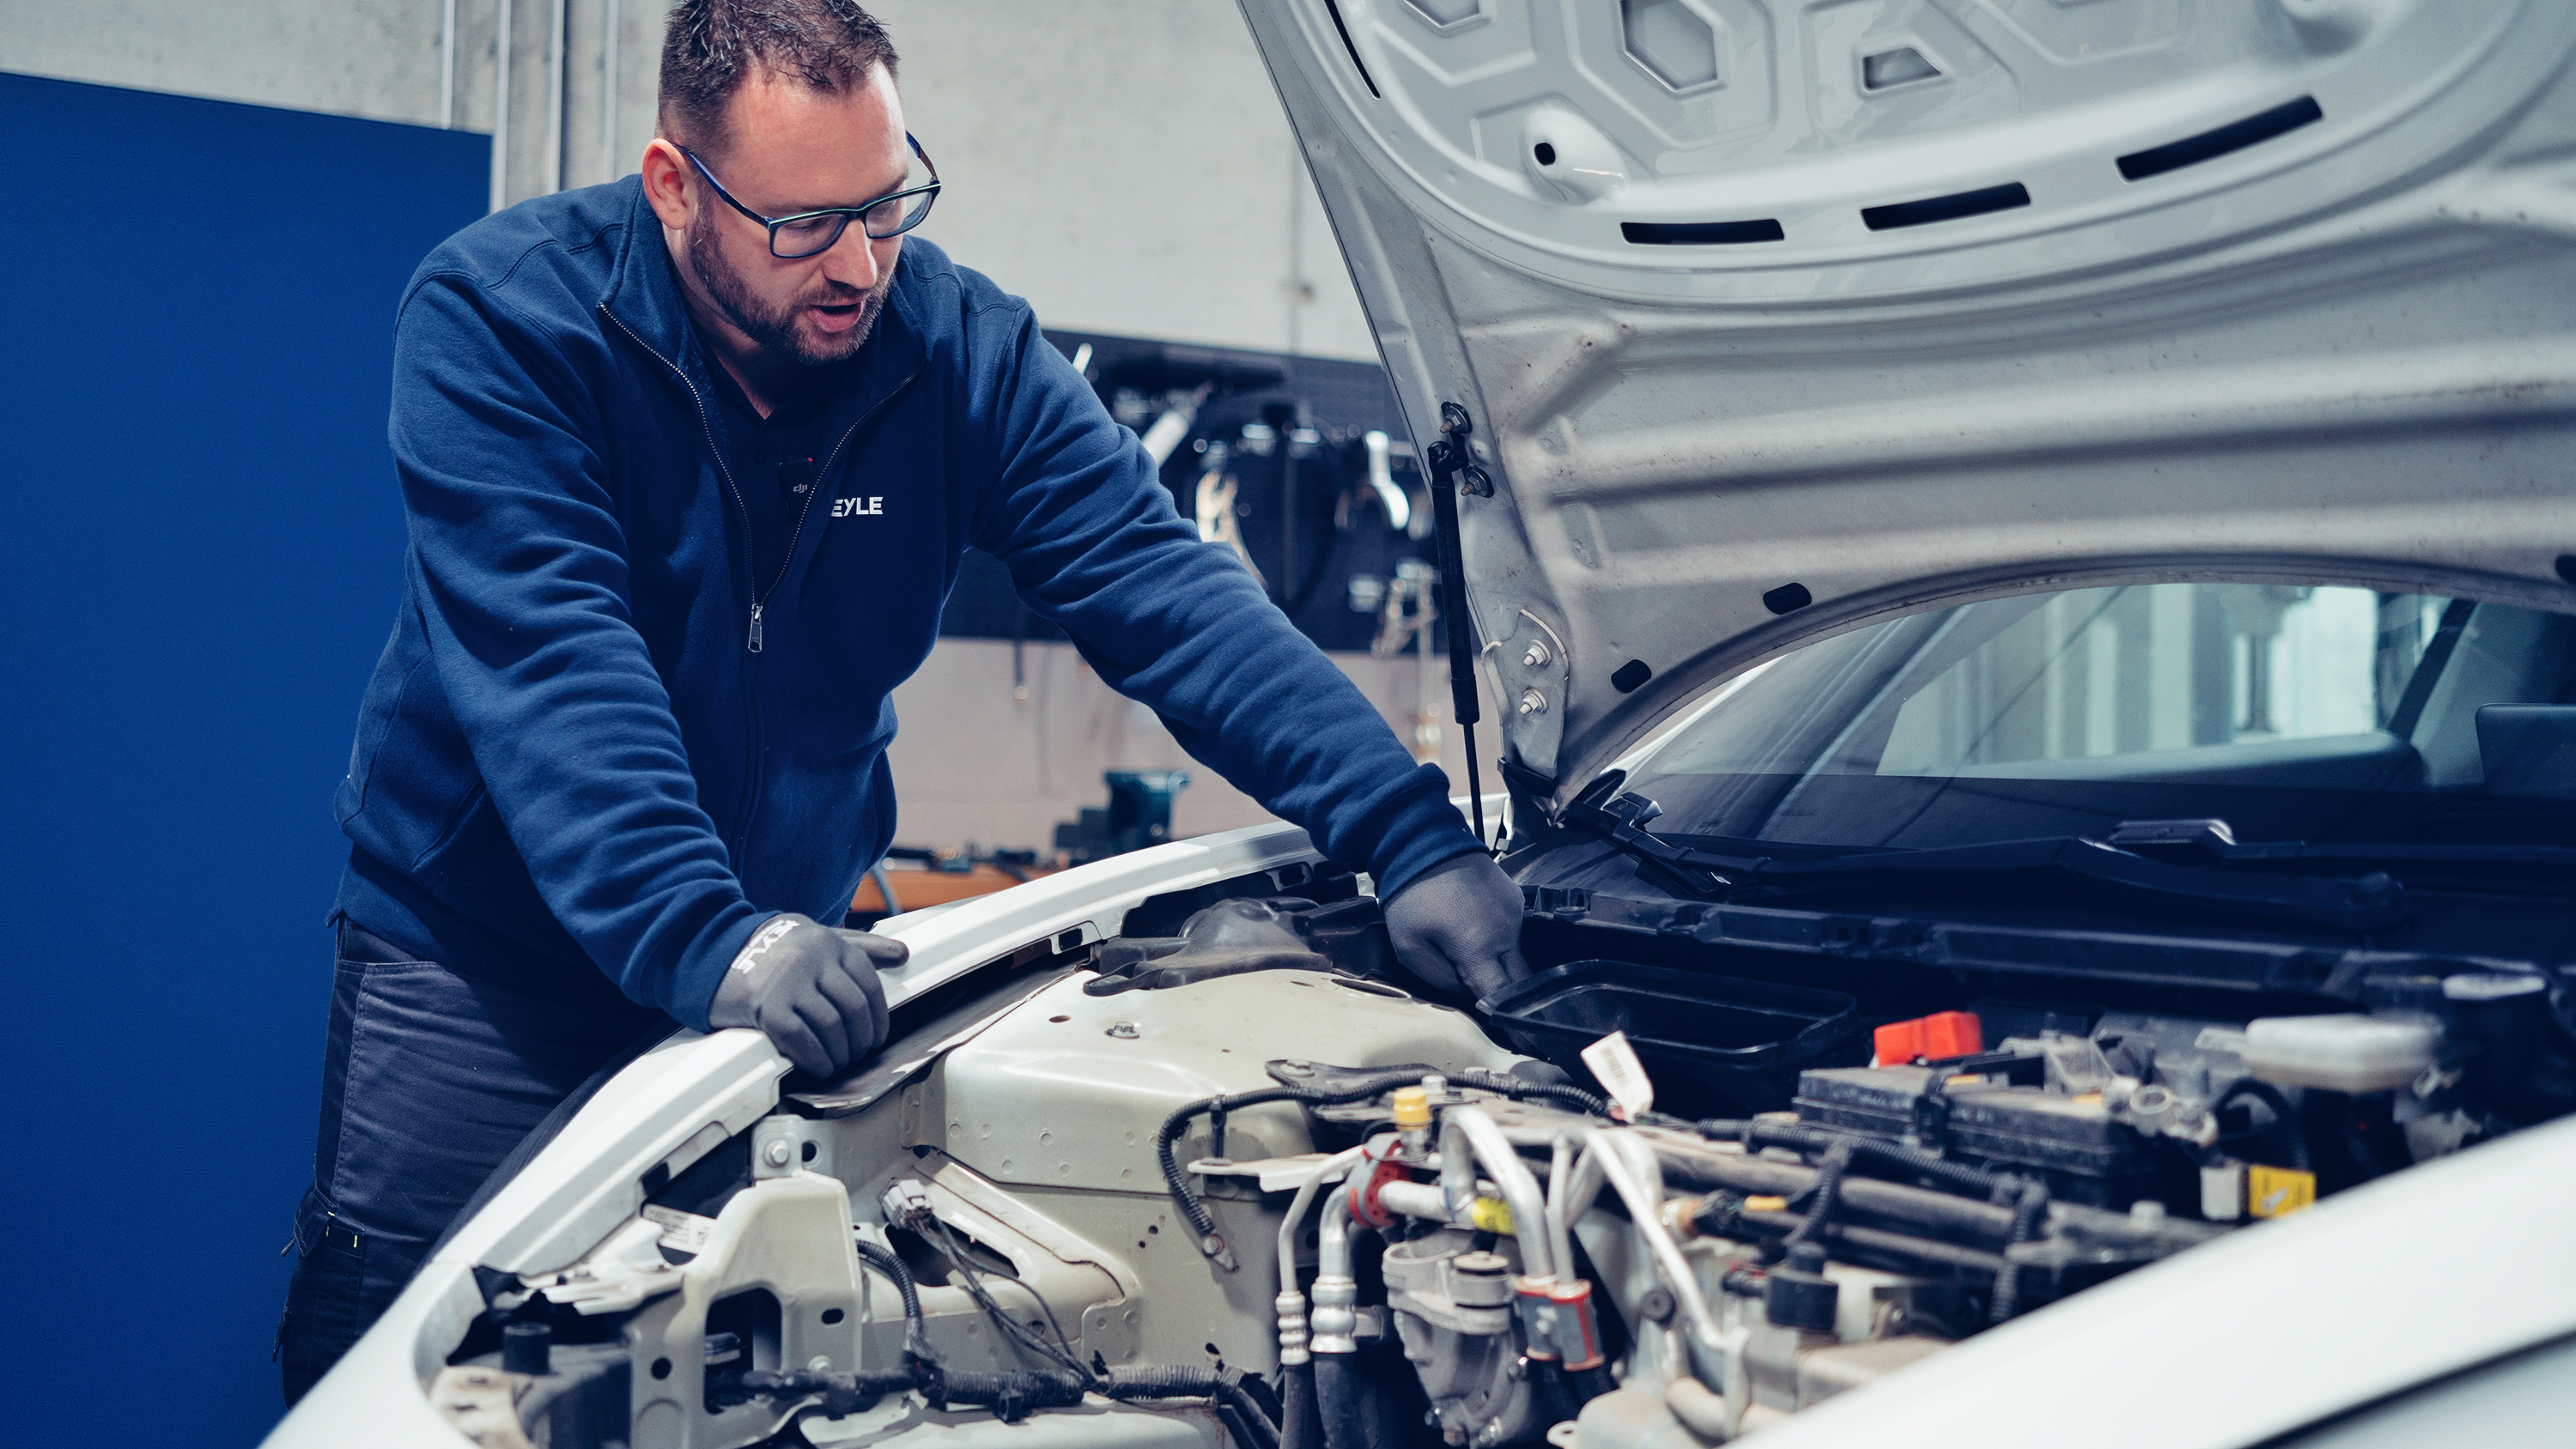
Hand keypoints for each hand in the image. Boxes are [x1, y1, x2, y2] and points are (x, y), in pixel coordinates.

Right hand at [707, 913, 903, 1076]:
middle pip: (853, 1009)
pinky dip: (815, 1059)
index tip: (876, 1036)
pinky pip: (800, 1039)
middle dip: (860, 1040)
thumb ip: (861, 946)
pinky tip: (818, 1066)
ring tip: (837, 1062)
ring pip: (831, 1027)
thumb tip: (902, 953)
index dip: (878, 1018)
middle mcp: (812, 959)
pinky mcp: (765, 1005)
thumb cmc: (774, 949)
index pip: (869, 985)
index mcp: (830, 943)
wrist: (715, 949)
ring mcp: (788, 982)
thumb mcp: (819, 938)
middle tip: (856, 1054)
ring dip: (839, 1054)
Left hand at [1383, 852, 1529, 1002]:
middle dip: (1504, 992)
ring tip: (1467, 950)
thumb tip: (1465, 992)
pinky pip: (1513, 932)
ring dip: (1498, 963)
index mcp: (1480, 946)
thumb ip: (1439, 979)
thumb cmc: (1410, 893)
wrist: (1424, 843)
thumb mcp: (1408, 945)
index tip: (1492, 1019)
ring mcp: (1514, 913)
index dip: (1498, 1012)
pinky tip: (1474, 927)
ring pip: (1517, 956)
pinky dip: (1498, 939)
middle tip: (1481, 991)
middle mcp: (1506, 931)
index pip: (1501, 995)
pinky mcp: (1515, 899)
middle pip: (1519, 980)